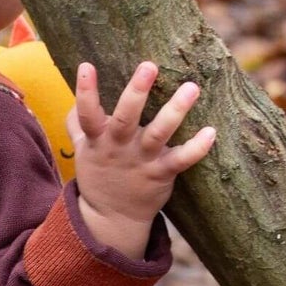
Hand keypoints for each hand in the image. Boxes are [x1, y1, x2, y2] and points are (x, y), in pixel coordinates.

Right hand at [65, 61, 216, 258]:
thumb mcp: (82, 151)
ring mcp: (141, 161)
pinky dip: (196, 149)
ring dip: (175, 111)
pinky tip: (211, 132)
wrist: (112, 219)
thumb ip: (78, 124)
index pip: (87, 114)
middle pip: (125, 118)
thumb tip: (75, 100)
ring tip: (191, 87)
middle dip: (136, 92)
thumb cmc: (99, 176)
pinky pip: (181, 160)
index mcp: (98, 140)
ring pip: (158, 134)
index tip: (87, 66)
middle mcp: (119, 148)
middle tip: (149, 66)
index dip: (85, 92)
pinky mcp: (161, 174)